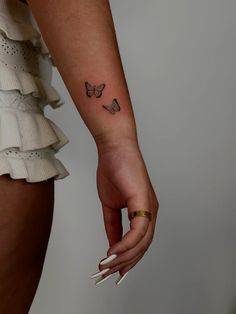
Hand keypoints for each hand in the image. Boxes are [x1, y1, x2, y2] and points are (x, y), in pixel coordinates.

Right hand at [93, 139, 158, 283]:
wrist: (113, 149)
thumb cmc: (113, 172)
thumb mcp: (110, 206)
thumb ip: (112, 226)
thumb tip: (112, 245)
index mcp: (144, 212)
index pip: (139, 243)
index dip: (127, 259)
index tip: (113, 271)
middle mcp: (151, 212)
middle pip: (142, 247)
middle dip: (125, 264)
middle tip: (107, 274)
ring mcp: (149, 206)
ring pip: (142, 242)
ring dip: (123, 257)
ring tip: (106, 267)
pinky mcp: (144, 200)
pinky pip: (138, 230)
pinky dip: (125, 244)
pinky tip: (113, 252)